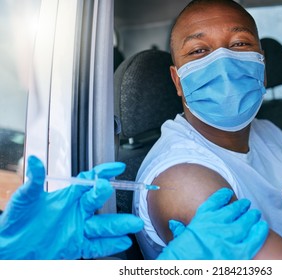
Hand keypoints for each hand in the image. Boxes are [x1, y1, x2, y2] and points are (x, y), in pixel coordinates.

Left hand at [0, 155, 143, 259]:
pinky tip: (123, 242)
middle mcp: (77, 211)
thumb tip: (35, 160)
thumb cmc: (17, 222)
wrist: (12, 250)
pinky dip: (110, 245)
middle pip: (99, 202)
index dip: (104, 172)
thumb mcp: (24, 199)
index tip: (117, 167)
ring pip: (102, 226)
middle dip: (112, 200)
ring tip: (134, 224)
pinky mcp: (76, 246)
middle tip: (125, 195)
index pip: (89, 180)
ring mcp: (79, 229)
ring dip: (119, 225)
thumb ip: (33, 180)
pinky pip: (96, 246)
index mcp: (68, 196)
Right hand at [157, 188, 268, 259]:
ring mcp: (227, 238)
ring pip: (244, 223)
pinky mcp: (236, 253)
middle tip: (246, 204)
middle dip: (240, 206)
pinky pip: (252, 240)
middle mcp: (216, 225)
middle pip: (233, 210)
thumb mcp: (178, 239)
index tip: (227, 193)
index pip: (214, 202)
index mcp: (201, 220)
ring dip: (251, 217)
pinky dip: (259, 232)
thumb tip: (175, 224)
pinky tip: (263, 226)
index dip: (222, 196)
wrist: (183, 268)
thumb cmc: (180, 255)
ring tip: (255, 214)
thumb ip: (180, 230)